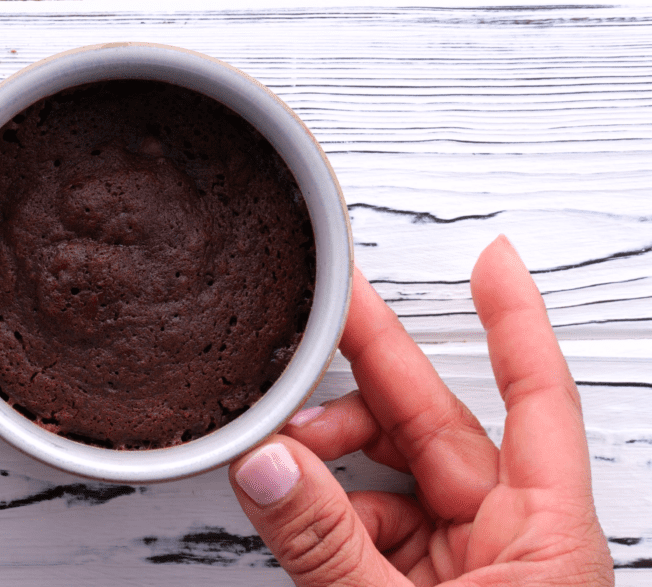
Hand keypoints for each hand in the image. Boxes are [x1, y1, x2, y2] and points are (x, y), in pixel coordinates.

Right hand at [229, 236, 613, 585]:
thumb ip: (328, 544)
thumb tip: (271, 469)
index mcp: (546, 538)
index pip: (539, 400)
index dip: (514, 321)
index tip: (492, 260)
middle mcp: (512, 541)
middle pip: (441, 424)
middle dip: (376, 369)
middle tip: (327, 315)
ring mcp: (468, 565)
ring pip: (396, 472)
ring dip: (335, 451)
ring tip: (282, 450)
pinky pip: (374, 521)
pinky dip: (328, 507)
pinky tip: (295, 506)